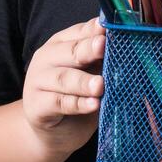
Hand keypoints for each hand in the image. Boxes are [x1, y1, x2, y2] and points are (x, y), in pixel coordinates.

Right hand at [22, 16, 106, 153]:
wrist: (53, 133)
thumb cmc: (77, 97)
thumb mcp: (91, 74)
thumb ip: (101, 61)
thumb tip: (125, 50)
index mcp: (61, 44)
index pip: (79, 32)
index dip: (95, 30)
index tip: (108, 27)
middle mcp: (46, 58)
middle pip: (70, 52)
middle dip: (88, 49)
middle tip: (103, 46)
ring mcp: (38, 81)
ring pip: (64, 78)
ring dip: (83, 81)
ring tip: (100, 85)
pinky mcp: (36, 106)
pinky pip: (59, 103)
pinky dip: (78, 104)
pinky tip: (93, 105)